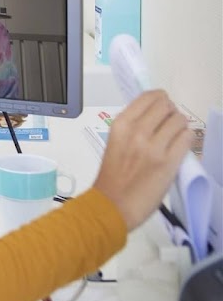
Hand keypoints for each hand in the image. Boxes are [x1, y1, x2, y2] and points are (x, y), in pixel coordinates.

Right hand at [92, 90, 192, 230]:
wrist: (113, 204)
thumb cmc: (113, 174)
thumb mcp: (116, 142)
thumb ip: (133, 127)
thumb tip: (157, 116)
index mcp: (121, 124)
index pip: (149, 97)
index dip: (160, 100)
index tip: (161, 109)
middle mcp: (137, 131)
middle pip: (167, 106)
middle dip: (171, 113)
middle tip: (168, 126)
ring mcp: (154, 146)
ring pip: (179, 120)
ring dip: (180, 127)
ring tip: (173, 139)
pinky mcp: (168, 162)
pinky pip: (187, 138)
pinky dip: (186, 140)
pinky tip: (178, 148)